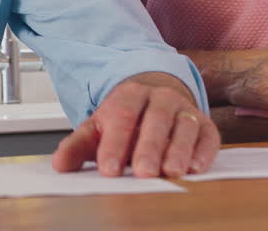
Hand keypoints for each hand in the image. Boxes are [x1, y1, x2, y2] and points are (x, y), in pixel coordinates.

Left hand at [51, 72, 218, 177]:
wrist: (157, 97)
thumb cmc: (126, 120)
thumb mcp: (99, 127)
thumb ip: (79, 145)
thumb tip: (60, 164)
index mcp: (129, 94)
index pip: (122, 116)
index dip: (115, 143)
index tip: (108, 169)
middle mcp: (160, 98)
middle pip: (155, 120)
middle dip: (149, 148)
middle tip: (142, 172)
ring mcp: (184, 109)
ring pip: (184, 126)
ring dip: (179, 150)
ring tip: (172, 172)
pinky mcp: (204, 124)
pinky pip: (208, 136)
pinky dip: (204, 152)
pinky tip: (196, 168)